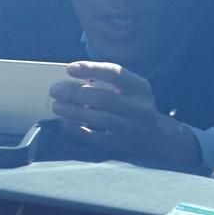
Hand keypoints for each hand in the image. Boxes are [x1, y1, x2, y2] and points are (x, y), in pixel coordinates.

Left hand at [49, 61, 200, 165]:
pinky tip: (64, 122)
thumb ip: (106, 81)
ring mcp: (132, 128)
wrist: (159, 138)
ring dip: (73, 111)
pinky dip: (78, 129)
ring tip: (56, 105)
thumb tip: (71, 79)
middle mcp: (139, 108)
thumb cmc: (134, 105)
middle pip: (104, 98)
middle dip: (75, 93)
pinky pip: (96, 138)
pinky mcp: (122, 146)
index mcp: (140, 87)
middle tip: (54, 89)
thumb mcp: (130, 88)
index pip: (115, 73)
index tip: (69, 69)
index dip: (91, 69)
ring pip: (100, 119)